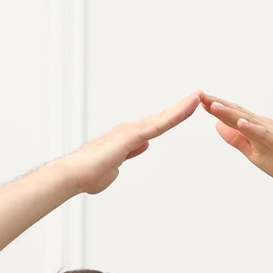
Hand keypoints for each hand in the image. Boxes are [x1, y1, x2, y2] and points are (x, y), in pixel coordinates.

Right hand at [59, 92, 200, 195]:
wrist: (74, 175)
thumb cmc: (89, 174)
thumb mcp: (115, 167)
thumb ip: (128, 156)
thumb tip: (141, 147)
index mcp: (128, 139)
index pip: (155, 127)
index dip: (170, 118)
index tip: (185, 111)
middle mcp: (129, 130)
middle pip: (161, 118)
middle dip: (180, 108)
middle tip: (198, 97)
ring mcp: (130, 131)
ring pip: (162, 118)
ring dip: (181, 108)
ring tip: (198, 97)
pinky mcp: (131, 136)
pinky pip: (158, 125)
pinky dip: (173, 117)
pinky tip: (186, 110)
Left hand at [200, 93, 272, 186]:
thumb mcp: (252, 153)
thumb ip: (236, 140)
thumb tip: (217, 126)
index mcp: (253, 128)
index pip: (231, 115)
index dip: (215, 108)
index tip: (197, 101)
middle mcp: (261, 124)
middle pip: (236, 112)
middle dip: (218, 104)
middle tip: (200, 96)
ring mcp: (270, 131)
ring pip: (246, 119)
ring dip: (230, 112)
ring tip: (213, 105)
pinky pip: (262, 133)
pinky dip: (251, 127)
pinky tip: (239, 123)